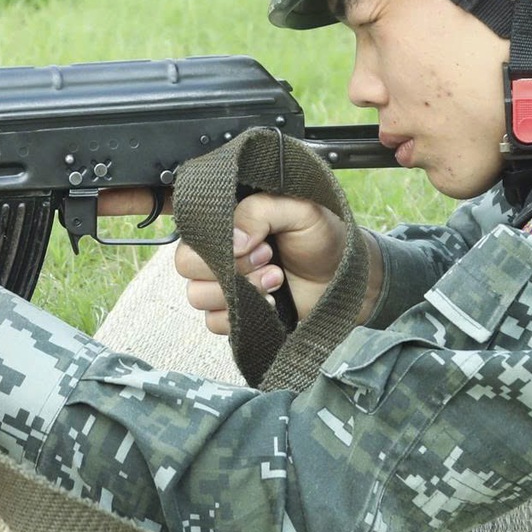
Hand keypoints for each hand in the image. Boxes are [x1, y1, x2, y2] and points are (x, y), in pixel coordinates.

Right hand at [170, 193, 351, 336]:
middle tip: (269, 260)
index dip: (220, 241)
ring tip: (276, 280)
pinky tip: (271, 304)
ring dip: (239, 292)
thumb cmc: (324, 238)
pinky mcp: (234, 313)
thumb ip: (261, 211)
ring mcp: (223, 283)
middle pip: (187, 264)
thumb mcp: (300, 209)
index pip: (194, 229)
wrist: (344, 278)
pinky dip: (242, 316)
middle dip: (230, 268)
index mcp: (229, 219)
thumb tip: (233, 239)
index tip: (256, 244)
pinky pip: (213, 321)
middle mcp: (220, 250)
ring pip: (197, 295)